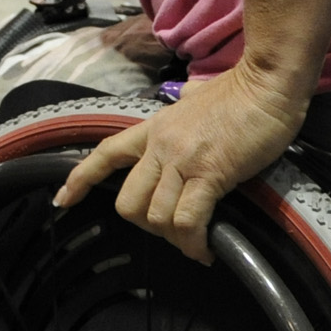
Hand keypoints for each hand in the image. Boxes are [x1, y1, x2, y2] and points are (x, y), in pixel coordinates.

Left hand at [51, 66, 310, 262]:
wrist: (268, 81)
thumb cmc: (244, 92)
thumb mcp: (198, 101)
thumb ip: (185, 112)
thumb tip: (190, 106)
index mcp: (154, 127)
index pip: (106, 153)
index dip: (80, 179)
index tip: (63, 200)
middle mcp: (160, 145)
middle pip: (127, 202)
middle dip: (146, 226)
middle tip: (174, 232)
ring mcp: (182, 159)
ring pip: (156, 215)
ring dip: (175, 238)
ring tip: (196, 242)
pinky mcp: (209, 172)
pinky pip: (188, 219)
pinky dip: (194, 242)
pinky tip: (206, 250)